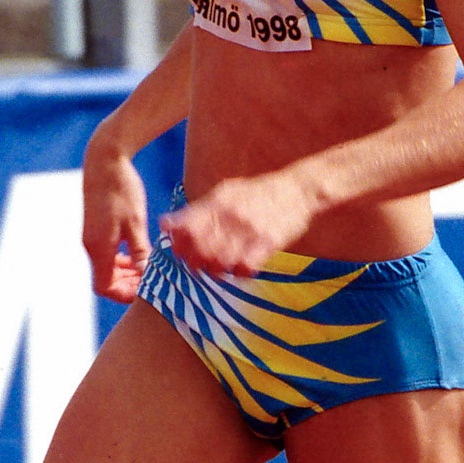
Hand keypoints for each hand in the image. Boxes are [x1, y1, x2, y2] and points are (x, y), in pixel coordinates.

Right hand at [82, 136, 151, 301]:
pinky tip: (138, 253)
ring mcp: (90, 237)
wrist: (104, 160)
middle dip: (127, 285)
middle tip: (151, 282)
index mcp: (99, 247)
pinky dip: (120, 260)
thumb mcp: (136, 222)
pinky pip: (105, 254)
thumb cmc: (122, 189)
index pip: (105, 287)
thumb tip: (146, 275)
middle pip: (104, 280)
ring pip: (106, 268)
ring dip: (125, 273)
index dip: (124, 294)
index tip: (145, 290)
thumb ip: (140, 251)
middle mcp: (90, 245)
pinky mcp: (94, 228)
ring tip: (147, 268)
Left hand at [161, 170, 312, 277]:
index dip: (177, 242)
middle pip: (200, 247)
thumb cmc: (258, 193)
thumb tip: (165, 224)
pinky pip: (245, 267)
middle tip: (196, 264)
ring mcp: (250, 230)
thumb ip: (198, 209)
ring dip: (213, 269)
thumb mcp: (226, 192)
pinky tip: (238, 269)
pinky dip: (237, 273)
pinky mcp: (268, 243)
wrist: (298, 189)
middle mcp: (231, 215)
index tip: (177, 250)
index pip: (186, 226)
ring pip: (219, 261)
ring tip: (216, 267)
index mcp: (219, 201)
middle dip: (193, 260)